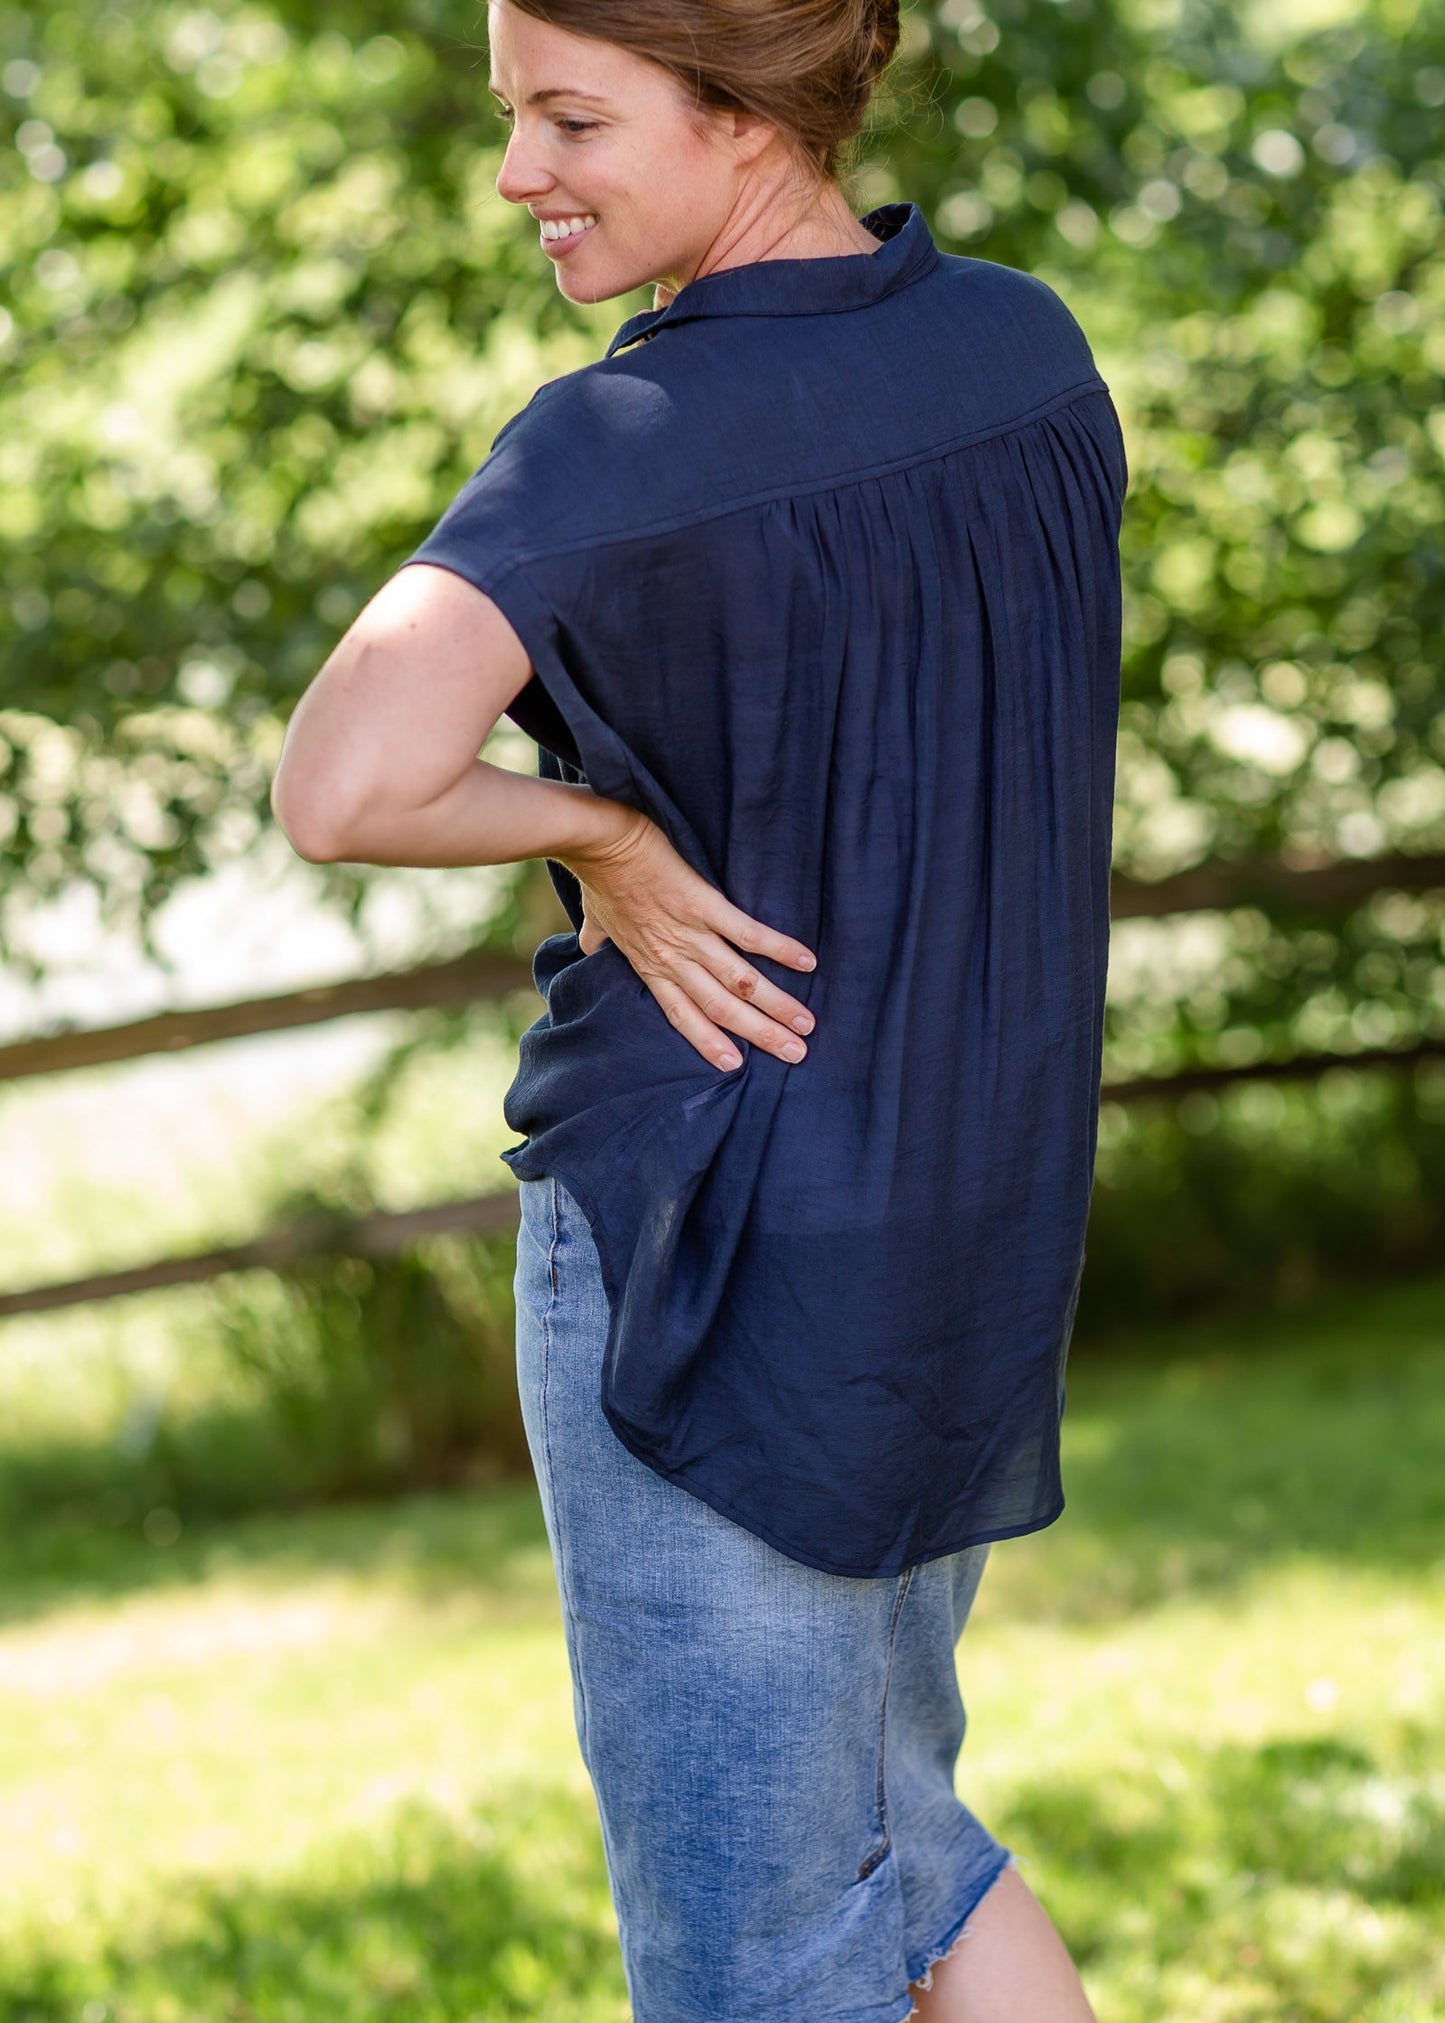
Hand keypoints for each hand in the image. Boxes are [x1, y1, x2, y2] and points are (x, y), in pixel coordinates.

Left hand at [559, 807, 817, 1072]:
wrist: (600, 842)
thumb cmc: (600, 879)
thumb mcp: (596, 919)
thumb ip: (597, 939)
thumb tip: (587, 944)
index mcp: (651, 965)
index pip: (682, 1015)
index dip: (709, 1042)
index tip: (735, 1066)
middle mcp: (673, 959)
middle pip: (721, 1007)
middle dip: (761, 1034)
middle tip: (796, 1054)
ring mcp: (690, 934)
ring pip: (739, 981)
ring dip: (776, 1004)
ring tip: (806, 1024)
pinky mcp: (704, 904)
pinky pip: (747, 933)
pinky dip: (778, 949)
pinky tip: (807, 962)